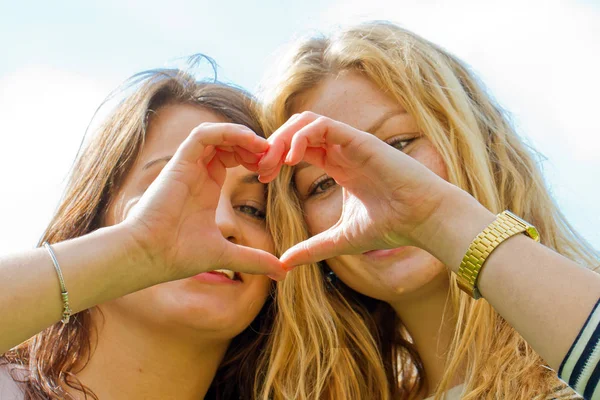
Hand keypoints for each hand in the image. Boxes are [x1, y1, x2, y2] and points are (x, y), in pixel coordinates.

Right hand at [123, 122, 285, 281]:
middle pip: (229, 142)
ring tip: (264, 149)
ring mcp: (188, 165)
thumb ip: (255, 260)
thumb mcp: (227, 255)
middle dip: (254, 146)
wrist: (149, 257)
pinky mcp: (179, 162)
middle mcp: (198, 172)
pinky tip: (250, 142)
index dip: (255, 159)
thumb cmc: (178, 255)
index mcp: (207, 187)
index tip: (272, 173)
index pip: (234, 158)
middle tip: (272, 159)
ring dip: (244, 136)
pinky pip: (203, 135)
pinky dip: (227, 132)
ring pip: (218, 134)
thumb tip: (283, 273)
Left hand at [258, 112, 458, 266]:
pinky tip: (292, 159)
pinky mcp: (360, 140)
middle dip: (274, 145)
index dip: (276, 158)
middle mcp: (342, 150)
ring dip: (284, 137)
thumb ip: (312, 248)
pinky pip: (323, 125)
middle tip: (261, 169)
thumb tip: (283, 264)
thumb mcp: (340, 240)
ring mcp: (351, 143)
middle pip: (298, 130)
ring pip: (307, 121)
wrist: (423, 220)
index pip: (299, 148)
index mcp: (338, 165)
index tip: (262, 178)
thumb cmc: (390, 227)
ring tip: (273, 162)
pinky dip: (302, 137)